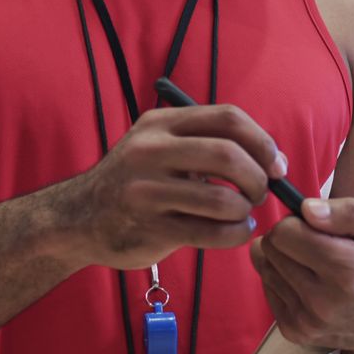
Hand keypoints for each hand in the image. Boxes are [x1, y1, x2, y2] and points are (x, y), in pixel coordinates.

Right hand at [67, 104, 286, 269]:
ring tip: (242, 214)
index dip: (262, 141)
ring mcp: (147, 191)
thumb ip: (206, 143)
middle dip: (258, 177)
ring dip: (246, 211)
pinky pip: (211, 233)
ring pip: (224, 200)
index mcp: (160, 123)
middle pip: (228, 154)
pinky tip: (234, 232)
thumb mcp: (159, 146)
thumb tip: (272, 159)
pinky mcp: (150, 228)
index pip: (228, 118)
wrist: (78, 218)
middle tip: (260, 192)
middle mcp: (150, 151)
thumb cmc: (135, 182)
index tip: (275, 164)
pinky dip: (235, 235)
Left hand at [249, 198, 353, 351]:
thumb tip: (307, 209)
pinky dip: (282, 279)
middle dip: (286, 237)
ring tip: (312, 262)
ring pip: (264, 266)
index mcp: (349, 271)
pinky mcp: (294, 331)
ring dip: (283, 258)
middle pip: (270, 247)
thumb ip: (350, 211)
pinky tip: (307, 281)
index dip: (296, 222)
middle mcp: (324, 301)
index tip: (312, 226)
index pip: (285, 233)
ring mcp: (307, 321)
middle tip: (312, 242)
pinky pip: (267, 287)